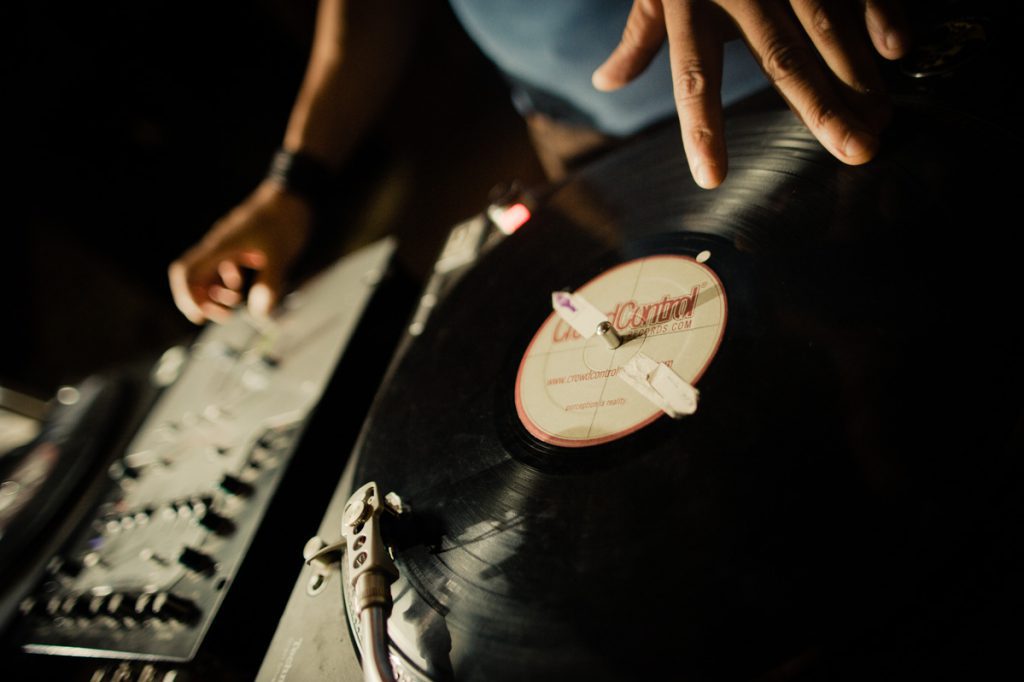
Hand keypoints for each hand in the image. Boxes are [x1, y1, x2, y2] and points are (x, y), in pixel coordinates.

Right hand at [168, 181, 312, 323]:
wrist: (295, 194)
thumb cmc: (285, 220)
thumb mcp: (280, 256)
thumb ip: (269, 285)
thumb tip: (259, 314)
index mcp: (221, 246)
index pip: (187, 273)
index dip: (188, 297)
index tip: (200, 317)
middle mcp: (218, 245)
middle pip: (192, 275)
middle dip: (201, 300)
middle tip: (223, 316)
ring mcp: (227, 244)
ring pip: (207, 273)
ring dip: (214, 294)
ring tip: (233, 305)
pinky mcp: (239, 245)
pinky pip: (222, 268)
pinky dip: (227, 283)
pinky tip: (241, 288)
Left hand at [593, 0, 909, 187]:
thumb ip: (640, 35)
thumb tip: (604, 83)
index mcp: (689, 1)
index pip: (693, 76)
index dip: (701, 128)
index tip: (712, 177)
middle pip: (780, 56)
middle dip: (817, 107)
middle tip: (853, 153)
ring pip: (824, 22)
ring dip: (856, 74)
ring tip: (879, 122)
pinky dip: (880, 9)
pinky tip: (897, 50)